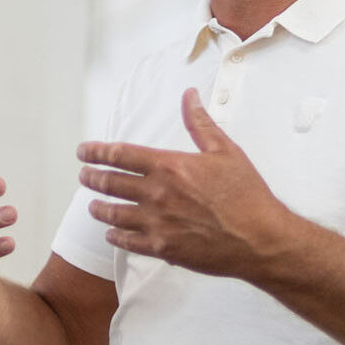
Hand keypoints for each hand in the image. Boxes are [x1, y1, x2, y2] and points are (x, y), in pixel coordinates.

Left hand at [75, 88, 302, 278]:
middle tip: (84, 175)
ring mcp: (157, 223)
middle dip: (92, 178)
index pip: (120, 155)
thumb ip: (200, 123)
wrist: (260, 238)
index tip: (84, 151)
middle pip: (111, 183)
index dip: (97, 152)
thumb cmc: (247, 194)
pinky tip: (111, 234)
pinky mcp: (163, 249)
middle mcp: (157, 194)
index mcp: (170, 166)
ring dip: (99, 208)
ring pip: (114, 214)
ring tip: (92, 205)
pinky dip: (116, 237)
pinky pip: (129, 242)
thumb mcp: (225, 151)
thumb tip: (189, 96)